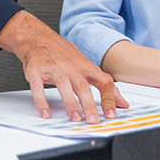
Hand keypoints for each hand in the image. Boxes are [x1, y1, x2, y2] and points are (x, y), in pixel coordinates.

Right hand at [0, 11, 128, 121]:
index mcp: (85, 67)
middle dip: (89, 104)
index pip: (102, 80)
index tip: (111, 114)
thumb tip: (122, 102)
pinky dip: (42, 100)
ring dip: (70, 102)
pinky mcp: (36, 71)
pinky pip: (39, 86)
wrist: (38, 38)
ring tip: (75, 118)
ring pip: (63, 85)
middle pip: (82, 85)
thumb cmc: (63, 54)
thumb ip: (104, 84)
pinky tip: (46, 112)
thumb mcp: (86, 65)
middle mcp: (71, 67)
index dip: (109, 97)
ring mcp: (53, 68)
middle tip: (93, 120)